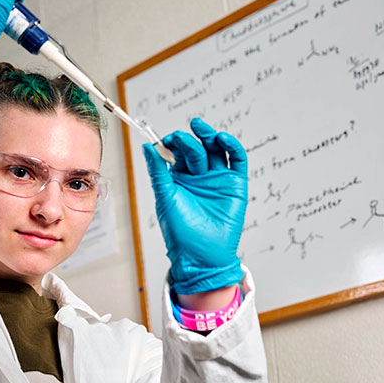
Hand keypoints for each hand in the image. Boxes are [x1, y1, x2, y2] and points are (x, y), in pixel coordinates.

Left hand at [143, 118, 247, 294]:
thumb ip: (158, 171)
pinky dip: (231, 146)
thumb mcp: (165, 197)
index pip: (177, 152)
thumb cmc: (180, 231)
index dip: (172, 143)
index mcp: (180, 178)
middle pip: (196, 148)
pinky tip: (222, 139)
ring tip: (200, 127)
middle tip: (179, 138)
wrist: (201, 255)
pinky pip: (237, 160)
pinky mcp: (235, 184)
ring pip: (216, 149)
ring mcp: (218, 178)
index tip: (165, 140)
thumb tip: (146, 147)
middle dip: (187, 140)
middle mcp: (199, 176)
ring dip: (209, 135)